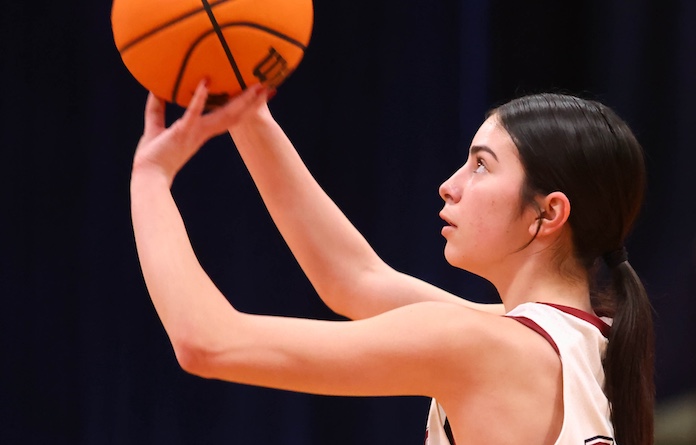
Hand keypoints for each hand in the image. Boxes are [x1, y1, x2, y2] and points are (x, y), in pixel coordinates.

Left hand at [132, 80, 269, 183]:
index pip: (226, 116)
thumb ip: (157, 108)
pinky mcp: (182, 132)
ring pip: (223, 115)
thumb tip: (154, 88)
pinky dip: (199, 98)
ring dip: (240, 100)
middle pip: (233, 115)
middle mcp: (203, 132)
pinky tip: (205, 83)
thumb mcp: (155, 127)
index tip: (256, 95)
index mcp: (201, 131)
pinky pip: (193, 113)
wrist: (148, 176)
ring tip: (255, 86)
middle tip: (266, 87)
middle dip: (251, 102)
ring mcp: (195, 132)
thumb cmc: (151, 156)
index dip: (242, 106)